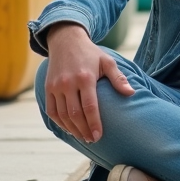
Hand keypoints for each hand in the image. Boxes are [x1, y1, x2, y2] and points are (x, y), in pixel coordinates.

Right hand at [44, 23, 134, 143]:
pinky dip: (59, 123)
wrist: (66, 40)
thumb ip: (118, 78)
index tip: (98, 136)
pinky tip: (69, 128)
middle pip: (75, 114)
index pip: (89, 107)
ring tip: (82, 137)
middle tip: (92, 140)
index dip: (94, 124)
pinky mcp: (48, 88)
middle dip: (83, 130)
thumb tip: (131, 93)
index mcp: (85, 78)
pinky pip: (51, 111)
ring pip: (62, 115)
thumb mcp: (107, 61)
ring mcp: (56, 86)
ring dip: (72, 129)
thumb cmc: (90, 53)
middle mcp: (68, 83)